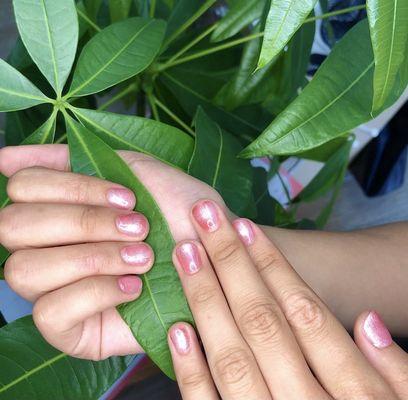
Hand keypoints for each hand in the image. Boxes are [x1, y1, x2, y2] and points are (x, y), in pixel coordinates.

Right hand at [0, 145, 222, 359]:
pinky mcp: (70, 330)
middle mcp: (46, 246)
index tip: (128, 196)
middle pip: (14, 226)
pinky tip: (134, 288)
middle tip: (139, 226)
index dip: (75, 188)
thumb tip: (4, 158)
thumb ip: (73, 158)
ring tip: (143, 258)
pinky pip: (49, 313)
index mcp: (59, 206)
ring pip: (24, 270)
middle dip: (84, 222)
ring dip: (92, 257)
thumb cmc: (180, 213)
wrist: (216, 259)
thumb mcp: (136, 171)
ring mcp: (54, 290)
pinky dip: (95, 293)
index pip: (24, 186)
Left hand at [169, 200, 407, 398]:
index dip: (271, 266)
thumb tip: (369, 321)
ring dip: (205, 300)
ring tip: (185, 253)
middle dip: (229, 263)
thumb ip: (398, 375)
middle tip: (204, 217)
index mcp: (352, 395)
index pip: (304, 314)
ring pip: (232, 355)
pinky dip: (191, 370)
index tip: (244, 227)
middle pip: (262, 321)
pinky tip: (178, 328)